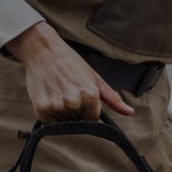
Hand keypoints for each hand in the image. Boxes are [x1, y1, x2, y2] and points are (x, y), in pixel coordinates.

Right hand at [6, 22, 134, 122]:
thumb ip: (112, 98)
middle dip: (74, 111)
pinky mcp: (42, 108)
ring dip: (61, 112)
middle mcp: (74, 102)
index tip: (80, 97)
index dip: (86, 111)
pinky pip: (49, 122)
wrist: (42, 49)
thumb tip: (130, 112)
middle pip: (77, 121)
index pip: (92, 120)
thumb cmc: (70, 62)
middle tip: (66, 90)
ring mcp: (57, 106)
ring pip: (63, 122)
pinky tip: (48, 96)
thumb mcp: (94, 78)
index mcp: (90, 95)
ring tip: (57, 92)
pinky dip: (48, 113)